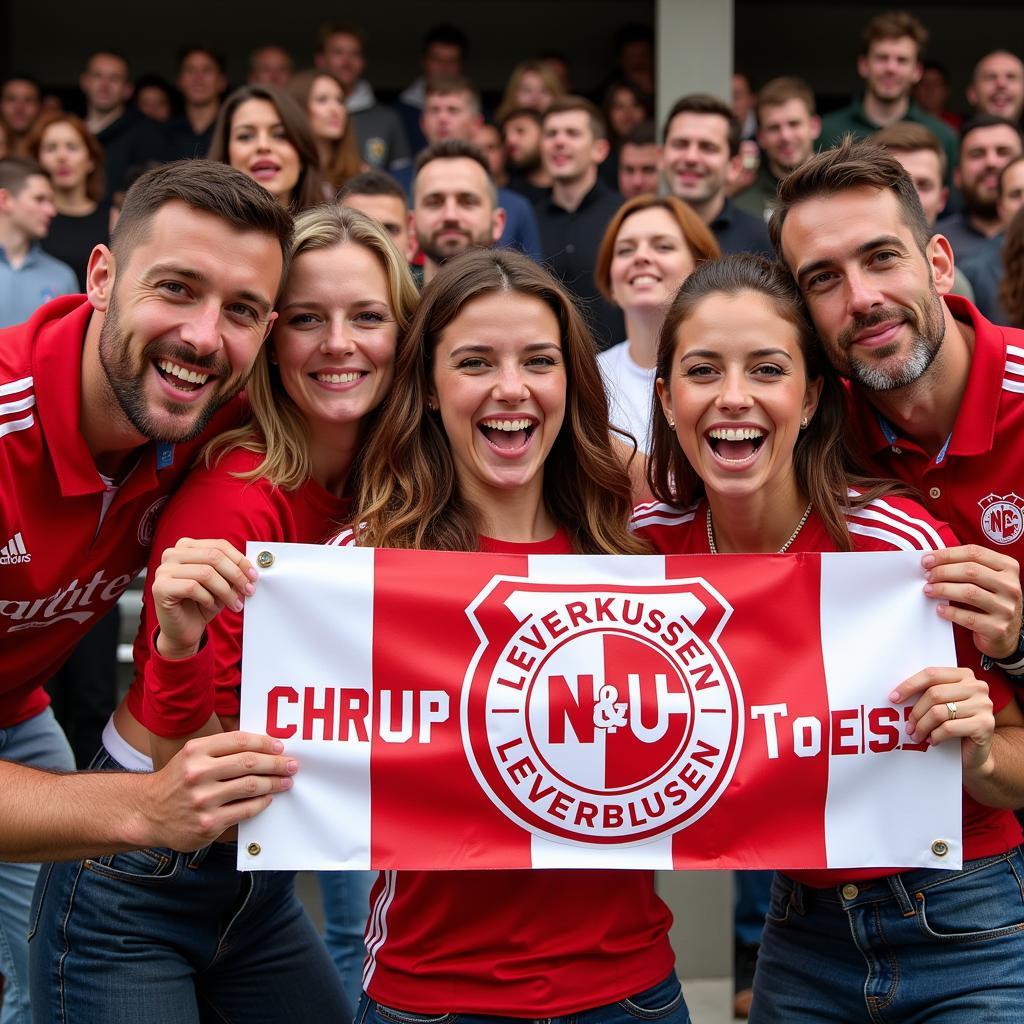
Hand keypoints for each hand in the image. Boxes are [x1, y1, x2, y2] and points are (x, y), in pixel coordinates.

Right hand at [139, 732, 295, 849]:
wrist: (147, 813)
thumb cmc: (177, 780)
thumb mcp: (192, 755)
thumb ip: (221, 749)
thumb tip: (263, 745)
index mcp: (196, 751)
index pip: (239, 741)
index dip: (265, 742)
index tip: (280, 746)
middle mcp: (198, 773)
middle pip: (249, 763)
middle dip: (276, 763)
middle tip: (291, 764)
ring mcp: (203, 800)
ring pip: (251, 786)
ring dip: (274, 783)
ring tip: (285, 781)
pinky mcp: (207, 823)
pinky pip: (244, 810)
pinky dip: (261, 803)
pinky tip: (268, 798)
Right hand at [152, 538, 256, 658]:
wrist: (184, 630)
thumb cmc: (203, 604)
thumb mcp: (222, 583)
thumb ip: (232, 571)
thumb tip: (251, 568)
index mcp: (187, 546)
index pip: (219, 545)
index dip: (240, 560)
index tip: (253, 576)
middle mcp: (172, 554)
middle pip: (214, 556)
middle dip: (236, 575)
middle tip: (248, 590)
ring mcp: (163, 570)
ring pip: (205, 573)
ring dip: (225, 591)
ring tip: (234, 603)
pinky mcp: (159, 587)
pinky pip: (192, 588)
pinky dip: (208, 599)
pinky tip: (211, 606)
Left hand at [891, 667, 994, 775]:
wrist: (974, 753)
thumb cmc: (952, 725)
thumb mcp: (940, 704)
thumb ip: (927, 693)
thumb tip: (895, 695)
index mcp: (964, 675)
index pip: (931, 674)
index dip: (909, 685)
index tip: (893, 698)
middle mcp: (977, 686)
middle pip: (934, 694)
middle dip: (916, 712)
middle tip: (908, 727)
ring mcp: (984, 705)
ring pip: (939, 712)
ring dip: (923, 727)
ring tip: (916, 736)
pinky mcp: (986, 724)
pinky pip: (949, 728)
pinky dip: (935, 736)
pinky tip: (932, 741)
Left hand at [922, 546, 1021, 659]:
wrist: (1006, 634)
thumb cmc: (989, 601)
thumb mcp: (986, 580)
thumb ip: (967, 568)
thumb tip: (932, 562)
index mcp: (1008, 567)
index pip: (974, 553)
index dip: (946, 554)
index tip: (927, 560)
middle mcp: (1010, 586)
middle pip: (971, 571)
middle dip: (943, 571)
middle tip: (927, 576)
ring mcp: (1006, 608)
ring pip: (969, 592)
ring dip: (943, 589)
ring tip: (929, 590)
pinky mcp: (997, 628)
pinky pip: (968, 617)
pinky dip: (950, 612)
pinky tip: (940, 609)